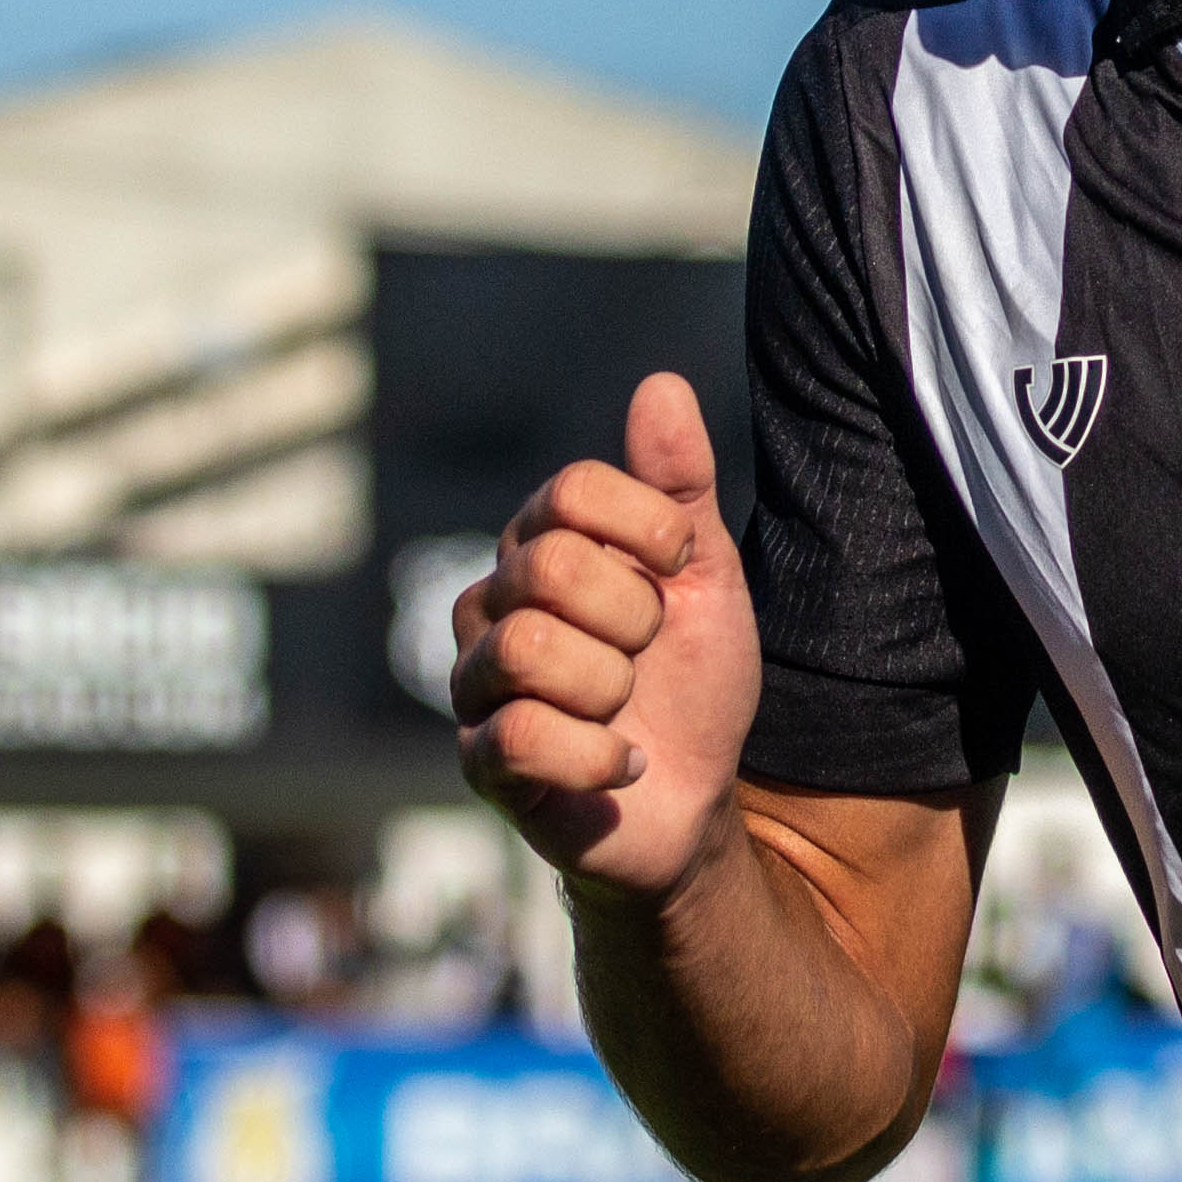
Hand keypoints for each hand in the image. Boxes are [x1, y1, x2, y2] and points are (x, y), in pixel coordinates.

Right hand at [453, 372, 760, 899]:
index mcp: (541, 547)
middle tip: (647, 652)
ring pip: (530, 648)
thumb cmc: (691, 678)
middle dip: (633, 615)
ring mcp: (477, 683)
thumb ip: (679, 484)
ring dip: (611, 686)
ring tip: (625, 708)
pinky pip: (522, 735)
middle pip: (551, 565)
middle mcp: (492, 604)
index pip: (568, 489)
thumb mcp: (704, 573)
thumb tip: (661, 383)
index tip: (680, 565)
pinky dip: (599, 753)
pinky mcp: (480, 761)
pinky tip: (622, 762)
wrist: (695, 798)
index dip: (645, 526)